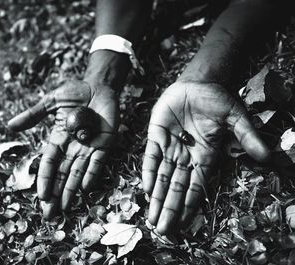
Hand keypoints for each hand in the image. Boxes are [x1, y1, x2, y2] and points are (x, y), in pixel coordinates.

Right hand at [8, 80, 117, 218]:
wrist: (99, 85)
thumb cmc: (75, 92)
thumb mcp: (51, 101)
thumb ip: (34, 114)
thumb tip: (10, 126)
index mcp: (58, 138)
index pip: (49, 162)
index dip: (44, 178)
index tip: (41, 195)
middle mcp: (73, 146)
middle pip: (62, 173)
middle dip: (56, 192)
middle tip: (50, 213)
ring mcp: (89, 146)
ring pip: (78, 172)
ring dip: (71, 189)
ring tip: (65, 207)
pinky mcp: (105, 143)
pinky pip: (98, 162)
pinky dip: (92, 174)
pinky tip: (85, 188)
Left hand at [142, 81, 268, 233]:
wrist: (199, 82)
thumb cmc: (218, 101)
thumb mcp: (236, 118)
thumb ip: (247, 136)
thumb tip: (266, 157)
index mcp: (205, 155)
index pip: (197, 185)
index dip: (190, 204)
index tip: (183, 223)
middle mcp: (186, 156)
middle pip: (177, 187)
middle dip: (169, 208)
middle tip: (162, 230)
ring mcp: (170, 146)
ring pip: (162, 177)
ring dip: (157, 197)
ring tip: (151, 218)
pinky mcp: (156, 135)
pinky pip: (151, 157)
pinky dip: (148, 172)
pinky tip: (146, 189)